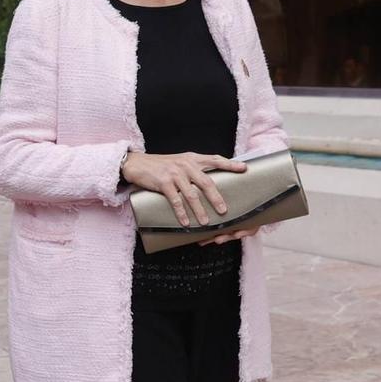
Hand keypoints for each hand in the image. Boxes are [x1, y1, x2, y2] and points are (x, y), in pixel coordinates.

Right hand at [120, 151, 247, 226]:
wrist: (137, 163)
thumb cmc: (160, 165)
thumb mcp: (179, 161)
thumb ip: (193, 169)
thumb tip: (209, 183)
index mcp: (192, 159)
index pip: (215, 159)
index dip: (230, 164)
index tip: (244, 169)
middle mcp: (186, 165)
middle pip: (206, 182)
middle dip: (216, 198)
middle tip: (224, 210)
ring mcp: (175, 174)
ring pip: (192, 194)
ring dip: (200, 210)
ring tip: (206, 222)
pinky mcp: (163, 182)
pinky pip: (176, 200)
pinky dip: (181, 213)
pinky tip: (186, 222)